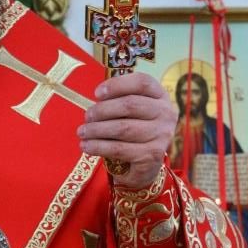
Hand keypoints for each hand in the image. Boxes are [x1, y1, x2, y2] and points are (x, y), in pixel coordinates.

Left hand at [77, 72, 177, 188]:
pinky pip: (119, 148)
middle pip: (130, 105)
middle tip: (86, 116)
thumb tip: (96, 100)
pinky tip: (86, 146)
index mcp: (160, 96)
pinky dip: (99, 146)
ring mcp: (161, 135)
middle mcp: (165, 113)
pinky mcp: (151, 155)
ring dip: (97, 129)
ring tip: (82, 132)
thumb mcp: (131, 111)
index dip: (117, 84)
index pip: (142, 82)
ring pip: (123, 128)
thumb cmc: (133, 129)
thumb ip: (118, 100)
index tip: (96, 93)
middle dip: (103, 110)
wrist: (146, 164)